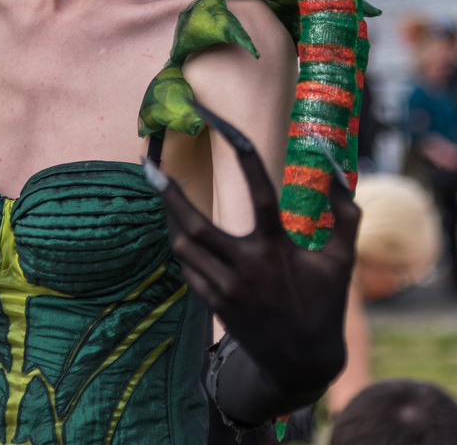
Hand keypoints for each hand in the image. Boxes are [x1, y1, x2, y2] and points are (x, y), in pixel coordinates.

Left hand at [143, 103, 359, 394]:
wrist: (301, 365)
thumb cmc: (324, 305)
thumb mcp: (342, 261)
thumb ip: (345, 216)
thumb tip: (342, 176)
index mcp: (277, 249)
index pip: (259, 192)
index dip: (246, 158)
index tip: (230, 129)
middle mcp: (247, 266)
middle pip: (195, 224)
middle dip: (168, 194)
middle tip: (148, 167)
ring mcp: (227, 288)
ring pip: (184, 247)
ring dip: (169, 218)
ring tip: (160, 193)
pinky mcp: (215, 304)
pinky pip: (188, 270)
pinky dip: (182, 248)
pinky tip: (180, 233)